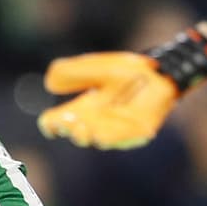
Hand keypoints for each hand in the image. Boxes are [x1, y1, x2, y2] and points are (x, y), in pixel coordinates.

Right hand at [38, 52, 178, 149]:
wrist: (156, 72)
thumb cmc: (124, 71)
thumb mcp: (92, 67)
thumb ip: (71, 72)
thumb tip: (50, 83)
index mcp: (80, 109)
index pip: (57, 122)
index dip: (51, 125)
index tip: (52, 121)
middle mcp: (94, 123)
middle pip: (74, 132)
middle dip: (70, 129)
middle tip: (69, 121)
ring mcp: (114, 130)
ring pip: (94, 138)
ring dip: (87, 135)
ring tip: (82, 128)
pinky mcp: (134, 133)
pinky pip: (118, 138)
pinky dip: (108, 136)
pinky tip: (100, 134)